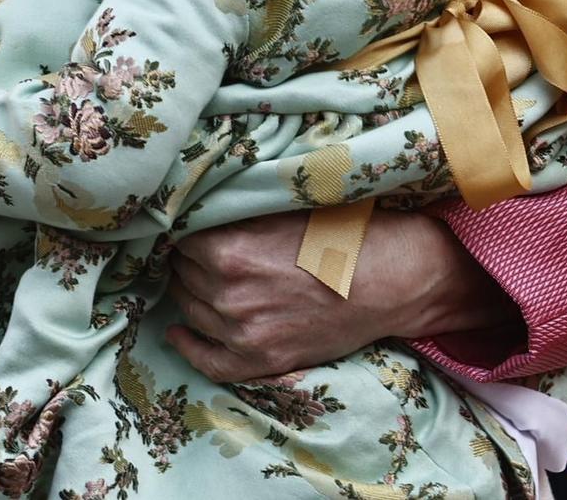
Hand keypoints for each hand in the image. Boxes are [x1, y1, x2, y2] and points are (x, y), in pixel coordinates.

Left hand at [165, 209, 515, 382]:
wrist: (388, 281)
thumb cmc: (339, 235)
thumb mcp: (281, 209)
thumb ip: (235, 213)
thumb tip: (196, 206)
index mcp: (229, 251)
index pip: (182, 240)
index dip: (187, 232)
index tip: (192, 229)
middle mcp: (228, 294)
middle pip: (183, 274)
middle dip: (189, 261)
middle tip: (201, 253)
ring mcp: (243, 332)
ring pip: (191, 310)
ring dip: (190, 293)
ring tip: (197, 280)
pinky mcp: (261, 360)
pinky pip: (208, 361)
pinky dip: (188, 346)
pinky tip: (178, 331)